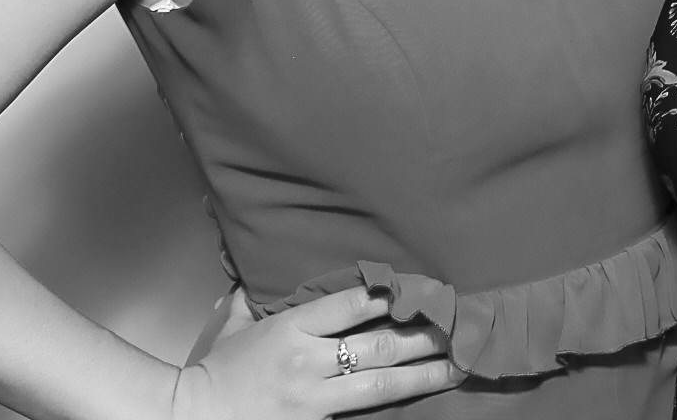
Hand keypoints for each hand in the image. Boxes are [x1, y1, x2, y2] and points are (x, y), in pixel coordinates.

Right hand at [167, 286, 460, 418]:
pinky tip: (419, 397)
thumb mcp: (236, 327)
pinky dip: (389, 405)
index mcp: (290, 330)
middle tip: (463, 325)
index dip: (391, 295)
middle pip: (379, 345)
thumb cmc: (213, 371)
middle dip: (426, 336)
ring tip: (460, 364)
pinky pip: (360, 413)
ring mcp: (313, 400)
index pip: (351, 305)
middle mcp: (307, 362)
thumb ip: (258, 299)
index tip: (425, 288)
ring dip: (425, 373)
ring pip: (380, 382)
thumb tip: (262, 272)